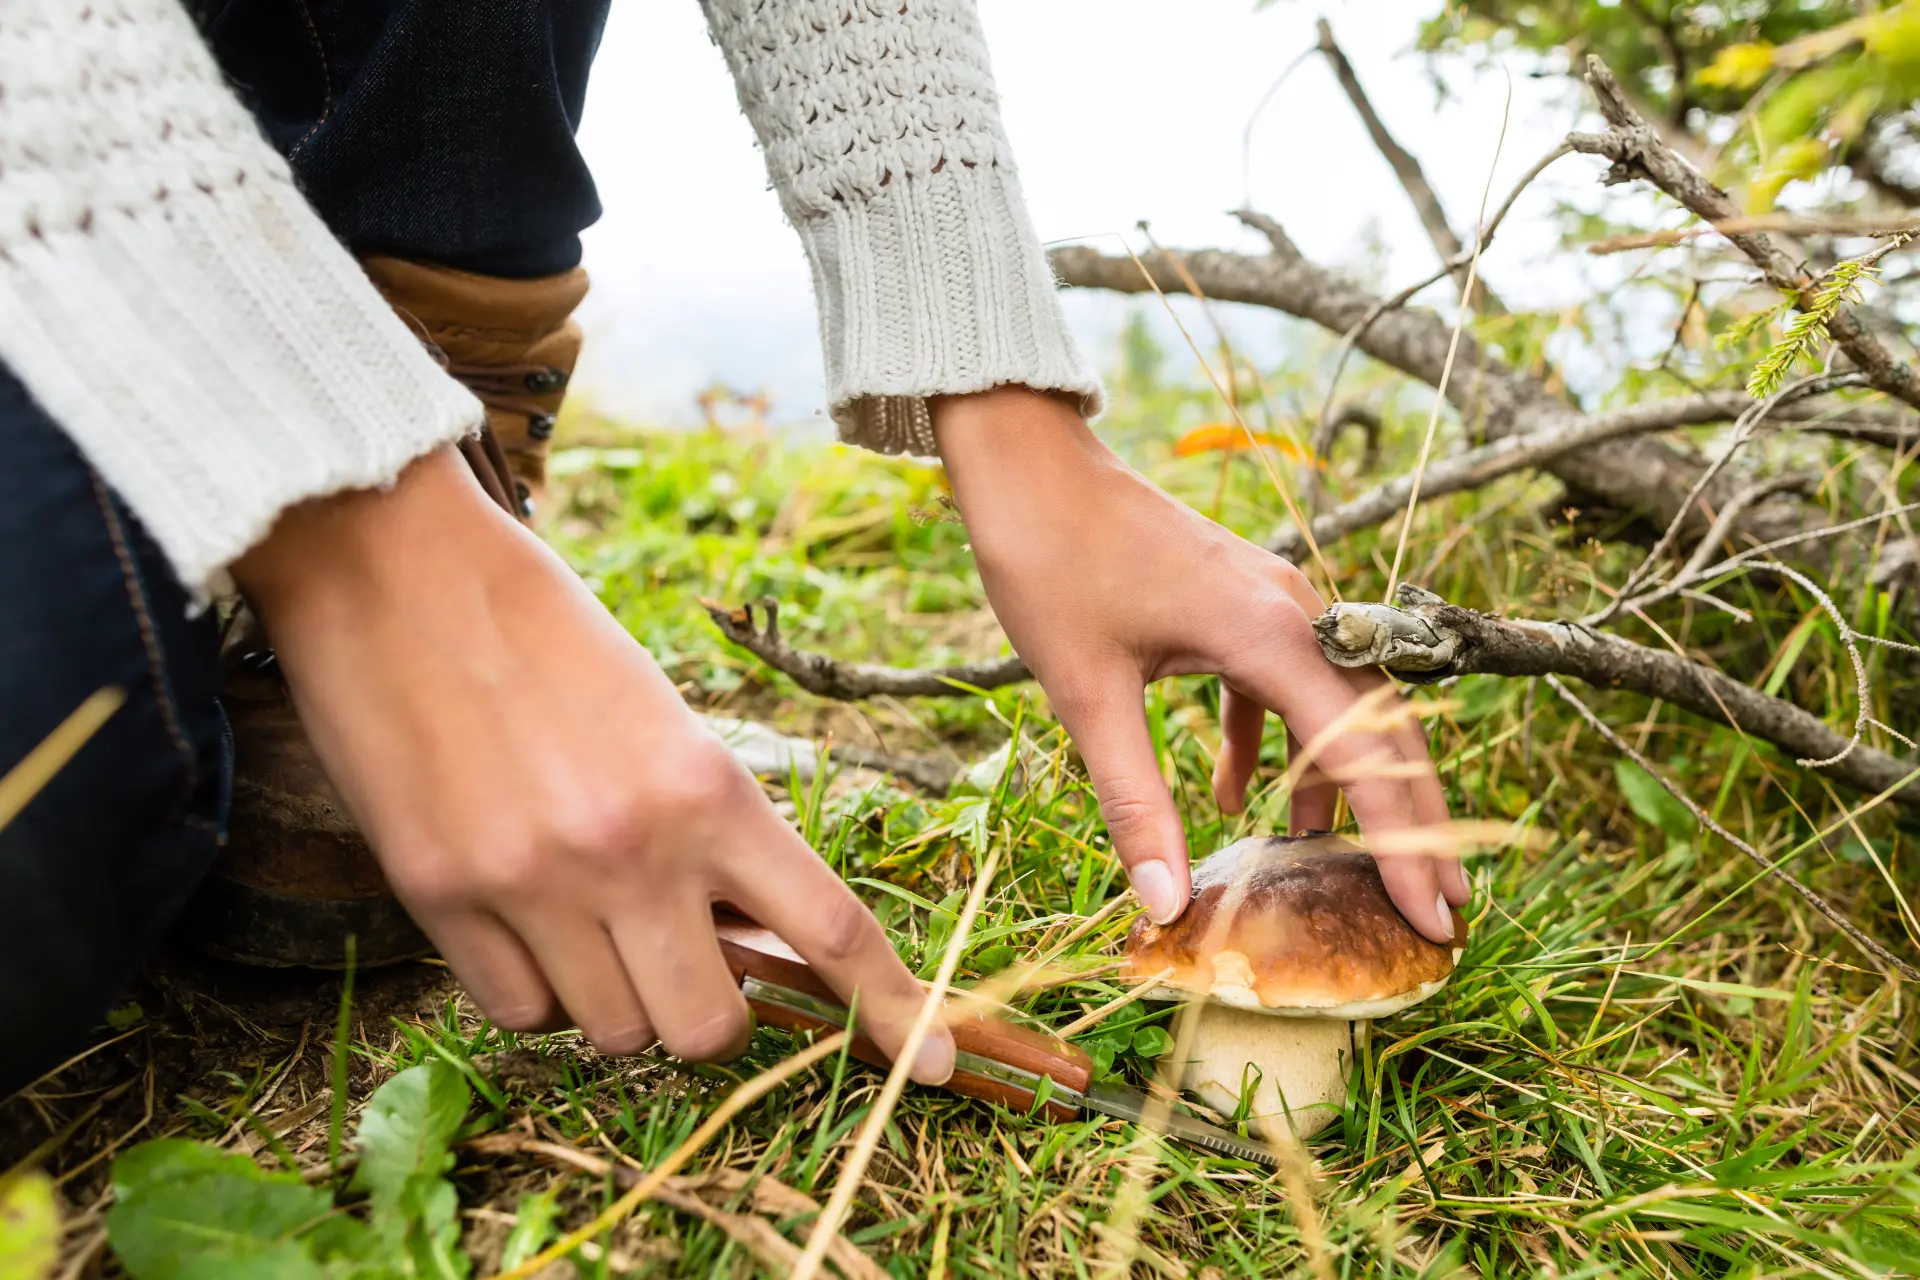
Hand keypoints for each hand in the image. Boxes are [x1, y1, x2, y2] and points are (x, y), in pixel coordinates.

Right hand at [232, 448, 952, 1081]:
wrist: (397, 567)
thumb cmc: (545, 631)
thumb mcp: (664, 720)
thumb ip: (712, 832)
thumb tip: (744, 940)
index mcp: (711, 788)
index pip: (830, 928)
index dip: (895, 1010)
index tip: (939, 1062)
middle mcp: (633, 850)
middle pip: (712, 1029)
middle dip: (711, 1010)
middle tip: (684, 952)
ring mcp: (533, 882)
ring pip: (615, 1033)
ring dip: (617, 995)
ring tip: (584, 906)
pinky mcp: (440, 898)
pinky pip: (521, 1014)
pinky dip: (536, 989)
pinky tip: (520, 914)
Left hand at [932, 388, 1464, 941]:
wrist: (1027, 463)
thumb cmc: (1050, 563)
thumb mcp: (1085, 694)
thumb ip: (1133, 800)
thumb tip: (1163, 905)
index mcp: (1270, 634)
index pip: (1367, 753)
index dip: (1405, 841)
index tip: (1434, 915)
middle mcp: (1295, 614)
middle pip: (1382, 730)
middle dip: (1411, 822)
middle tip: (1441, 911)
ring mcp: (1273, 603)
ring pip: (1337, 706)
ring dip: (1343, 784)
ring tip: (1342, 865)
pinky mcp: (1240, 602)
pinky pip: (1283, 683)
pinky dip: (1273, 742)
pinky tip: (1230, 796)